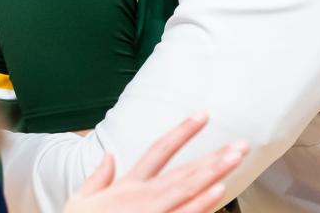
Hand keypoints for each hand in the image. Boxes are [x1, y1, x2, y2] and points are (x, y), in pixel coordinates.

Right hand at [63, 112, 247, 212]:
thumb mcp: (79, 201)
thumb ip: (96, 177)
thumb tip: (107, 156)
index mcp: (127, 186)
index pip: (159, 150)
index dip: (182, 131)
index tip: (203, 115)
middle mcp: (142, 198)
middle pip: (184, 171)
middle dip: (214, 157)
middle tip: (240, 145)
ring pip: (188, 190)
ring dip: (214, 174)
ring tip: (235, 160)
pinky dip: (201, 204)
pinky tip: (219, 192)